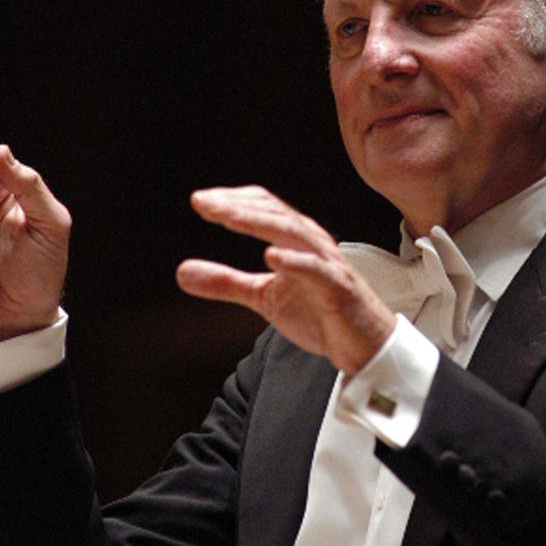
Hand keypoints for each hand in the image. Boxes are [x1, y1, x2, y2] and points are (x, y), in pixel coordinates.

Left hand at [176, 186, 395, 374]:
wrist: (364, 344)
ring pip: (293, 232)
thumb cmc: (320, 312)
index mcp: (294, 239)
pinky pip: (317, 270)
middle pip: (274, 212)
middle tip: (203, 202)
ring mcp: (326, 263)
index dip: (233, 200)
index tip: (200, 201)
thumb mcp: (263, 297)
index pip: (263, 206)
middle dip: (238, 206)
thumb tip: (181, 272)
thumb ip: (225, 282)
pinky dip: (294, 260)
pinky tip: (271, 255)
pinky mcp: (338, 289)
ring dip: (259, 222)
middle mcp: (311, 242)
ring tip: (228, 217)